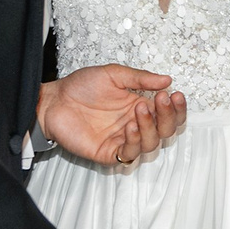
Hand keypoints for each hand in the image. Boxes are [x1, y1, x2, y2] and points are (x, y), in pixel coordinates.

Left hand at [40, 65, 186, 164]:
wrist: (54, 100)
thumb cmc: (80, 87)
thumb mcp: (113, 74)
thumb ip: (140, 79)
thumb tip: (167, 79)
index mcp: (139, 107)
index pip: (167, 114)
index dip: (176, 107)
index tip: (174, 94)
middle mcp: (135, 125)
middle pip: (165, 130)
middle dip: (169, 116)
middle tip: (163, 100)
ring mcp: (122, 140)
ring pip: (152, 144)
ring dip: (151, 127)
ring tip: (141, 108)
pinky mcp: (108, 153)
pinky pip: (129, 154)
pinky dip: (134, 141)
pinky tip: (130, 126)